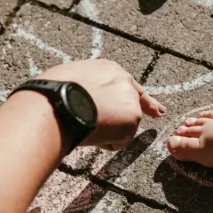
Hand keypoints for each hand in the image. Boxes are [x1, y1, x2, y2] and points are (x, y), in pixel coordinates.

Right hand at [38, 60, 165, 149]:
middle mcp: (124, 81)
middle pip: (133, 104)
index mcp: (108, 70)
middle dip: (148, 108)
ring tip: (86, 124)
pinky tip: (92, 132)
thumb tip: (78, 101)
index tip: (157, 107)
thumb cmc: (52, 93)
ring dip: (108, 132)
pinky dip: (106, 143)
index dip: (140, 97)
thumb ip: (86, 89)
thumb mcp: (70, 81)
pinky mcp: (133, 118)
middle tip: (160, 113)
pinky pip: (119, 141)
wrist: (57, 103)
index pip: (128, 85)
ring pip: (123, 126)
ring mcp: (130, 100)